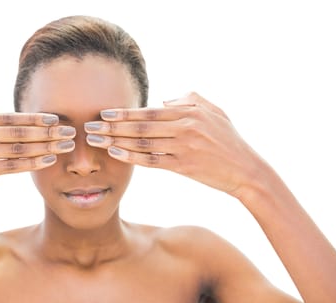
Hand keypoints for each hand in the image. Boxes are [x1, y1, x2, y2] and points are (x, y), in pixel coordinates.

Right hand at [0, 102, 75, 202]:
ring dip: (45, 147)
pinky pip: (9, 167)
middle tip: (71, 131)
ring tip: (65, 146)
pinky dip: (31, 164)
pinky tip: (47, 161)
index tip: (56, 118)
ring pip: (18, 148)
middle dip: (48, 131)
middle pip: (20, 131)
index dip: (35, 118)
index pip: (10, 116)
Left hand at [84, 92, 262, 196]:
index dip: (125, 113)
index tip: (104, 112)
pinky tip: (115, 153)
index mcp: (190, 112)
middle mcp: (184, 128)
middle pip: (140, 127)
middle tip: (89, 125)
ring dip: (115, 141)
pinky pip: (151, 161)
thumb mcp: (214, 111)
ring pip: (142, 144)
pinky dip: (131, 157)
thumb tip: (163, 100)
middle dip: (112, 126)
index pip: (150, 112)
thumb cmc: (229, 139)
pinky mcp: (183, 166)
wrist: (246, 170)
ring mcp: (183, 148)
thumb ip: (189, 100)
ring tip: (95, 140)